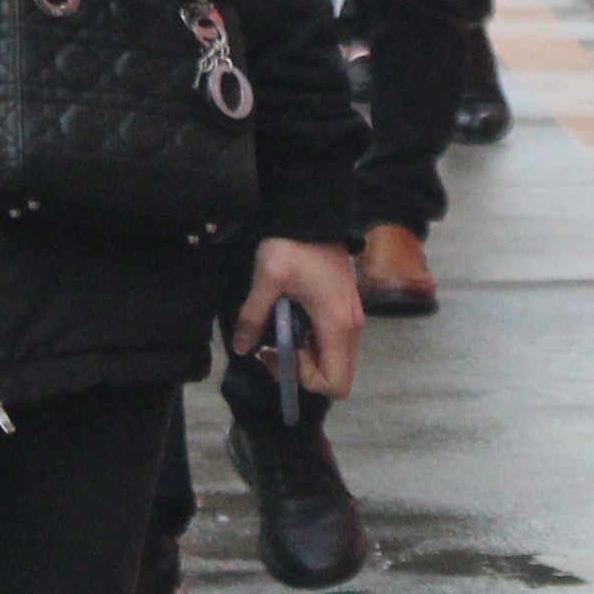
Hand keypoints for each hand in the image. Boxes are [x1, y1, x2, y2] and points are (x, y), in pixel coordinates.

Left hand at [237, 237, 364, 400]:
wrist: (315, 210)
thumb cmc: (294, 245)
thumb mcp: (267, 279)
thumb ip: (253, 317)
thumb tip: (241, 348)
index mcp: (337, 325)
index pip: (335, 384)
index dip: (304, 380)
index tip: (279, 352)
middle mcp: (352, 328)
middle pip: (337, 376)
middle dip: (304, 373)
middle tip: (275, 347)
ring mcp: (351, 317)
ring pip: (336, 360)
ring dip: (308, 358)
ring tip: (280, 333)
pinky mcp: (345, 307)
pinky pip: (333, 342)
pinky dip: (313, 343)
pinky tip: (291, 321)